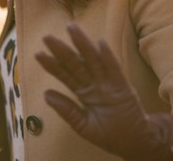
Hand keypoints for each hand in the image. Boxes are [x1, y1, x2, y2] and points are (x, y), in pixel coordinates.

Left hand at [35, 24, 172, 160]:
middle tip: (47, 37)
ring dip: (82, 45)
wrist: (134, 142)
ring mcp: (108, 83)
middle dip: (62, 50)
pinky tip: (100, 44)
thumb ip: (67, 110)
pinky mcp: (123, 86)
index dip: (52, 65)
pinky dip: (108, 57)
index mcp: (83, 93)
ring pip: (93, 61)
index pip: (65, 75)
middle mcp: (93, 84)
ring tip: (72, 29)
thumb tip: (46, 94)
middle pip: (76, 64)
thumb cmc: (109, 134)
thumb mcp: (83, 125)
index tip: (38, 54)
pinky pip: (114, 70)